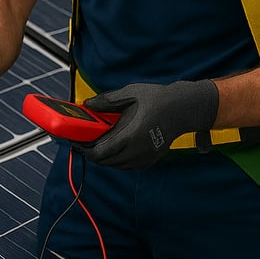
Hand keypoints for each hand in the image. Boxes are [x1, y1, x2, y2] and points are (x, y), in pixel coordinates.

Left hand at [81, 79, 218, 167]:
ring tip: (96, 144)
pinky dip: (117, 159)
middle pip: (106, 161)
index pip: (100, 153)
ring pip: (116, 165)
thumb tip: (87, 104)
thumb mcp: (130, 93)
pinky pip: (127, 165)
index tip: (75, 144)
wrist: (183, 109)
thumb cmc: (158, 99)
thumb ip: (107, 100)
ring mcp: (144, 158)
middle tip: (83, 143)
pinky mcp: (149, 160)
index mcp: (130, 136)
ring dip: (104, 157)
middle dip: (92, 154)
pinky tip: (114, 146)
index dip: (85, 150)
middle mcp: (137, 151)